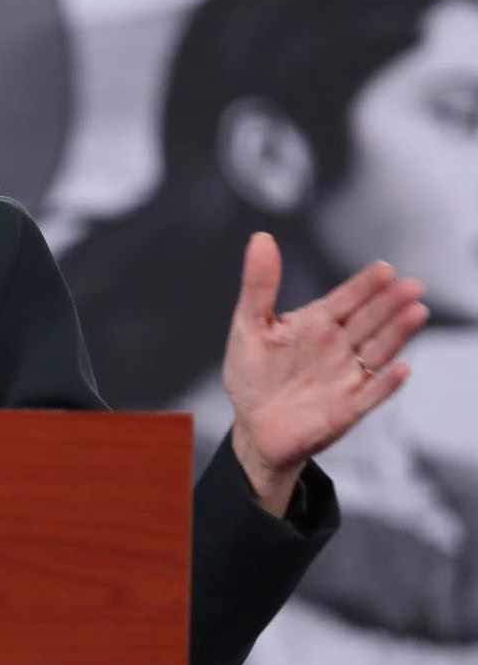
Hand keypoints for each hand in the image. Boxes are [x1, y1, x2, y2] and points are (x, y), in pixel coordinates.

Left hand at [222, 232, 427, 514]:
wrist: (253, 426)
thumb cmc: (251, 373)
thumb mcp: (249, 325)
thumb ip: (259, 284)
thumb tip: (261, 238)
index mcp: (316, 323)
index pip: (346, 299)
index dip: (364, 285)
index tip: (384, 268)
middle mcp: (338, 346)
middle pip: (368, 320)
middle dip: (389, 302)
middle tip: (411, 285)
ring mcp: (347, 375)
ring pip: (377, 350)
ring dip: (397, 333)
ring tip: (416, 312)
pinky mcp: (349, 407)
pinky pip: (373, 393)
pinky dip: (386, 383)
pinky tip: (400, 368)